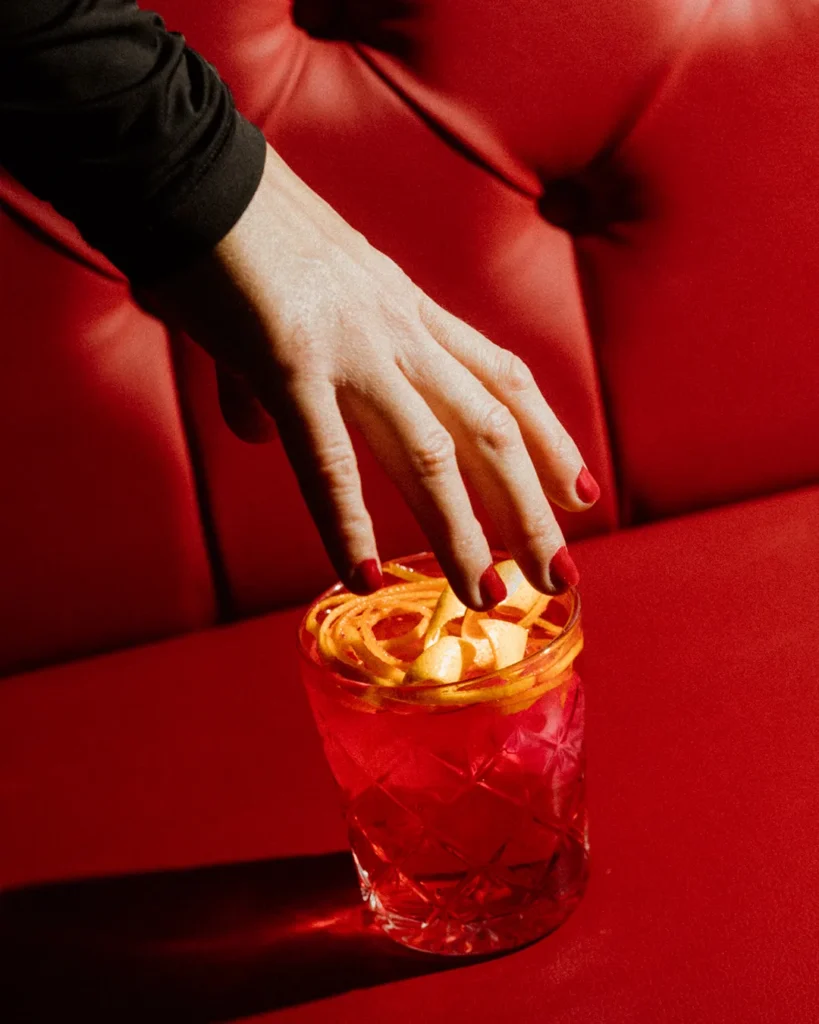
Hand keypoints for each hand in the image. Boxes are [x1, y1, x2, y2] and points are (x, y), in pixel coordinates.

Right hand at [143, 144, 599, 608]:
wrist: (189, 170)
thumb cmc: (236, 236)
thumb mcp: (288, 306)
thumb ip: (276, 381)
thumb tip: (256, 438)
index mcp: (409, 312)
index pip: (503, 381)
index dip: (551, 440)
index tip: (582, 492)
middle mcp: (400, 329)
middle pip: (491, 428)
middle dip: (531, 507)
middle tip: (559, 574)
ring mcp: (353, 346)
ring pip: (431, 453)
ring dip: (464, 532)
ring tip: (489, 597)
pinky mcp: (290, 361)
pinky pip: (327, 458)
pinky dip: (346, 523)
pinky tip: (361, 577)